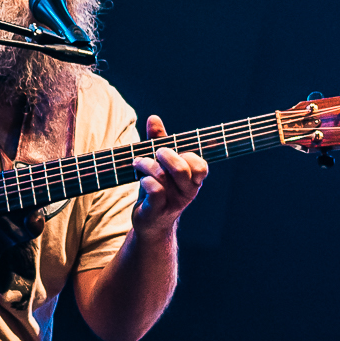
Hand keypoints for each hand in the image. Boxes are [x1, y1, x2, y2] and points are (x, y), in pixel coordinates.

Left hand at [131, 115, 206, 230]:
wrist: (150, 222)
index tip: (171, 151)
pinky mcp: (158, 211)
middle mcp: (187, 192)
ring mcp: (173, 203)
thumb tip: (154, 118)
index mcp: (193, 180)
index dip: (186, 155)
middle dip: (165, 155)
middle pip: (182, 169)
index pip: (201, 165)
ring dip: (147, 164)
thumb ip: (159, 141)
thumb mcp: (160, 164)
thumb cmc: (157, 188)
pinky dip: (146, 180)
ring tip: (138, 162)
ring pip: (163, 176)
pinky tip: (141, 179)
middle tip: (156, 153)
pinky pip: (155, 190)